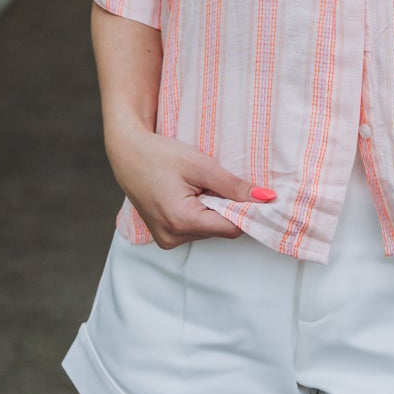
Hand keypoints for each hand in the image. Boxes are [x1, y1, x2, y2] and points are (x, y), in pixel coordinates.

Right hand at [108, 128, 274, 249]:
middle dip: (226, 208)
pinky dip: (199, 214)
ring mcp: (166, 239)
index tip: (254, 195)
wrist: (127, 153)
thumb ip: (234, 186)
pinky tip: (190, 195)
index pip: (231, 228)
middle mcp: (172, 237)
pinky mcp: (164, 236)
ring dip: (212, 211)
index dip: (246, 212)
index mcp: (181, 221)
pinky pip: (194, 230)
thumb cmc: (160, 155)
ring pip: (208, 230)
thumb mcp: (201, 166)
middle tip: (215, 182)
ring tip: (197, 187)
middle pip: (219, 230)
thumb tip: (265, 198)